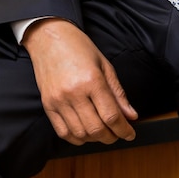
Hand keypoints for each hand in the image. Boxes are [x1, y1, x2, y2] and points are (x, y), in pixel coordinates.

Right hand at [23, 18, 137, 144]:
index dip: (124, 130)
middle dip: (111, 137)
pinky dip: (77, 138)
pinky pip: (62, 132)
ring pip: (80, 134)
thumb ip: (118, 93)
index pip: (111, 116)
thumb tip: (131, 115)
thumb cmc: (79, 48)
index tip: (130, 134)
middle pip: (96, 129)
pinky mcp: (47, 105)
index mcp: (92, 80)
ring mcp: (58, 101)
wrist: (50, 38)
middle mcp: (74, 93)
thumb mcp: (105, 65)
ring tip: (103, 132)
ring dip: (95, 139)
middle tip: (118, 133)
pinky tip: (85, 133)